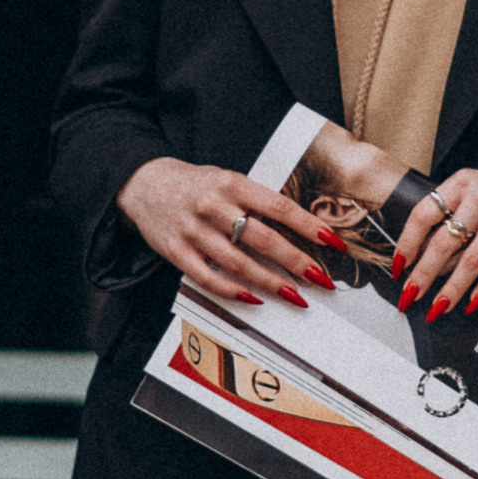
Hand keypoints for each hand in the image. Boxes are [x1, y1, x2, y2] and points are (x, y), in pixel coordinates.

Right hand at [116, 157, 346, 310]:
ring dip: (271, 282)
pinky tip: (254, 299)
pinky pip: (208, 277)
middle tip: (322, 280)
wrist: (143, 183)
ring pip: (238, 262)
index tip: (334, 243)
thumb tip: (299, 229)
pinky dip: (232, 290)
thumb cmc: (195, 184)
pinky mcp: (176, 251)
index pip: (279, 207)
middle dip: (297, 261)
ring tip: (296, 296)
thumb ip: (256, 201)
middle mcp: (213, 206)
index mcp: (232, 183)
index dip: (309, 226)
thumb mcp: (227, 179)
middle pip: (263, 239)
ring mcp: (193, 231)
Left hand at [393, 169, 477, 319]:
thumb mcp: (473, 193)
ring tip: (438, 307)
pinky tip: (472, 302)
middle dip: (423, 275)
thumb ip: (449, 217)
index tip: (398, 267)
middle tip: (411, 296)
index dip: (406, 244)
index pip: (423, 215)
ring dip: (451, 289)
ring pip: (470, 261)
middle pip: (443, 242)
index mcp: (460, 183)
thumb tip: (421, 259)